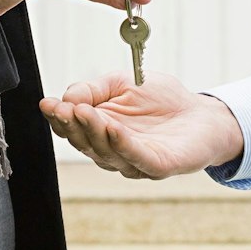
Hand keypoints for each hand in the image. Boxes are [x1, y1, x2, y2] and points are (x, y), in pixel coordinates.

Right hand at [40, 72, 245, 179]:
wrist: (203, 114)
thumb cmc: (163, 99)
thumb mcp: (123, 84)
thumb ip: (95, 89)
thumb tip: (67, 97)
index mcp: (101, 132)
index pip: (73, 129)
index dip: (58, 118)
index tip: (46, 103)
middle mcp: (113, 151)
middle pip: (85, 143)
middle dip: (71, 125)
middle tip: (62, 109)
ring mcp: (134, 162)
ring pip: (107, 152)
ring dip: (92, 132)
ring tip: (82, 112)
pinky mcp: (158, 166)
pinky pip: (136, 157)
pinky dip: (121, 143)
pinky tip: (112, 127)